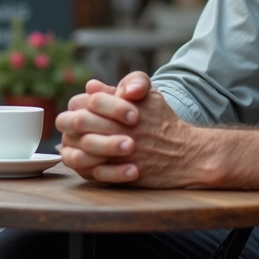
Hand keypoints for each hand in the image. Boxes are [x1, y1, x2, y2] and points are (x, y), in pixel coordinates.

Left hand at [56, 71, 258, 189]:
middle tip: (70, 127)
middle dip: (70, 124)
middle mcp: (120, 128)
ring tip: (73, 146)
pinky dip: (86, 168)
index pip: (85, 101)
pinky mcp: (123, 173)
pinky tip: (86, 163)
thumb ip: (120, 89)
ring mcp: (121, 153)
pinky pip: (94, 172)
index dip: (78, 106)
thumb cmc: (166, 122)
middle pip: (77, 122)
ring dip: (74, 147)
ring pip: (81, 149)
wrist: (189, 153)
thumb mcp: (148, 98)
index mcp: (124, 106)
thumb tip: (91, 86)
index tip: (79, 110)